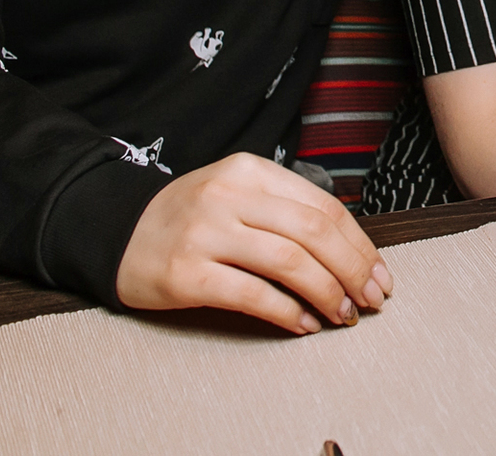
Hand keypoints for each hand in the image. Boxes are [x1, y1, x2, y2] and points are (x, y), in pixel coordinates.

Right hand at [115, 152, 392, 333]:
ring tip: (344, 315)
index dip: (360, 245)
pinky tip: (304, 324)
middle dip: (354, 270)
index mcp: (250, 170)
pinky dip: (288, 312)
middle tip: (372, 299)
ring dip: (328, 294)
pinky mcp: (186, 274)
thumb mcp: (237, 193)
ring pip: (290, 263)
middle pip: (314, 233)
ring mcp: (205, 233)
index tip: (380, 274)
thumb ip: (285, 209)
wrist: (116, 233)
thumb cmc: (190, 218)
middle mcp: (229, 195)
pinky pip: (252, 295)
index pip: (323, 206)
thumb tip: (351, 251)